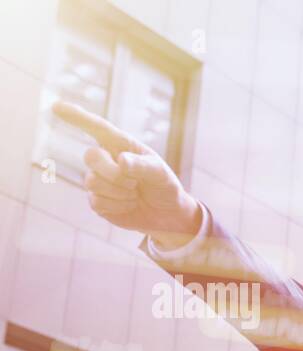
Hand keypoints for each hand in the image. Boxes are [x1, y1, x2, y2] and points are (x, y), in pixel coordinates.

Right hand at [51, 101, 201, 247]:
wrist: (167, 213)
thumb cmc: (164, 186)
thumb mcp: (160, 173)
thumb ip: (143, 165)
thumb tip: (121, 161)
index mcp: (120, 145)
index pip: (96, 127)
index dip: (77, 117)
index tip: (56, 107)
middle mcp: (105, 159)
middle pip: (91, 156)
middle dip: (114, 172)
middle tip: (136, 182)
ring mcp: (98, 180)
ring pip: (93, 182)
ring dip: (121, 192)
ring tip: (135, 193)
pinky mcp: (97, 201)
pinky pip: (97, 202)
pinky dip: (119, 206)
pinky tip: (129, 205)